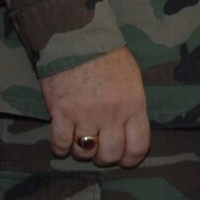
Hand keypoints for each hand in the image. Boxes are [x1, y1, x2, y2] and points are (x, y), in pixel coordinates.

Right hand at [41, 45, 149, 167]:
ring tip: (81, 142)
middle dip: (105, 158)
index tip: (124, 160)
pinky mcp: (60, 111)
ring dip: (82, 151)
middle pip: (110, 154)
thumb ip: (132, 108)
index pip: (138, 146)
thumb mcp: (133, 81)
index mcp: (133, 105)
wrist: (78, 38)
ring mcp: (85, 114)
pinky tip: (63, 143)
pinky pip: (60, 143)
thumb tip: (129, 133)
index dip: (131, 159)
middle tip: (100, 150)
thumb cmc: (108, 57)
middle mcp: (111, 114)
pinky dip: (61, 148)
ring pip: (85, 152)